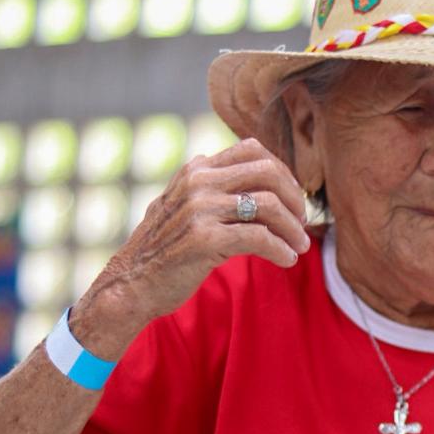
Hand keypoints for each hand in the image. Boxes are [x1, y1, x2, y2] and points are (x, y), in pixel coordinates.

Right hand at [71, 138, 312, 356]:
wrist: (132, 283)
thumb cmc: (165, 249)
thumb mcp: (185, 206)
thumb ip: (214, 188)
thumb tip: (261, 179)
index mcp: (196, 169)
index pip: (253, 150)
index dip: (283, 172)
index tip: (293, 200)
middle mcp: (198, 182)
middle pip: (268, 173)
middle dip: (294, 199)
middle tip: (302, 223)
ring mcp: (200, 209)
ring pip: (269, 206)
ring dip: (293, 230)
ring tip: (300, 246)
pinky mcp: (204, 239)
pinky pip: (260, 238)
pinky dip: (281, 250)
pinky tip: (287, 260)